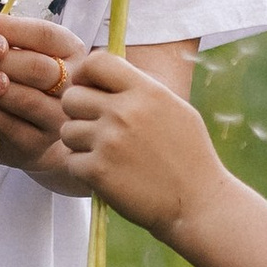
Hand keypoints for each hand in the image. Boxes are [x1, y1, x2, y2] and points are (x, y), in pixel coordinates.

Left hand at [0, 12, 88, 185]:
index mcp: (74, 53)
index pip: (44, 34)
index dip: (8, 27)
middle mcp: (75, 87)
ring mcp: (59, 119)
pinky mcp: (38, 146)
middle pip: (36, 67)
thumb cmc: (21, 81)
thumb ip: (4, 37)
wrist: (30, 132)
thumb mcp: (21, 52)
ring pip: (23, 98)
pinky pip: (7, 125)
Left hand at [56, 49, 227, 240]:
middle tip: (96, 129)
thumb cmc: (189, 156)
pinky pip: (71, 161)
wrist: (199, 204)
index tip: (91, 90)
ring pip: (67, 131)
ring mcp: (109, 141)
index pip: (96, 62)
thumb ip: (140, 90)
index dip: (86, 75)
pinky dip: (84, 170)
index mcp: (145, 91)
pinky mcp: (97, 171)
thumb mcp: (174, 109)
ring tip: (106, 156)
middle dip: (78, 113)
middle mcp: (124, 111)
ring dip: (80, 144)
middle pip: (72, 97)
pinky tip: (107, 176)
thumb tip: (107, 73)